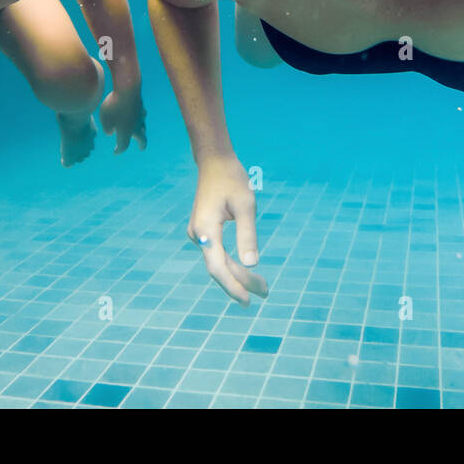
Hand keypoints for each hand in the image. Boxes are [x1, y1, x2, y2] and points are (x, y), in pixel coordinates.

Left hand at [98, 87, 145, 153]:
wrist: (127, 89)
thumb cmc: (113, 105)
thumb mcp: (105, 119)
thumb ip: (107, 128)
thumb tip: (111, 132)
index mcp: (126, 133)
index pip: (123, 146)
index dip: (119, 150)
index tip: (115, 151)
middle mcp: (136, 127)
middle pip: (142, 139)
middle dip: (141, 145)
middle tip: (141, 148)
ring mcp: (140, 117)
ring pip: (143, 127)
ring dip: (142, 131)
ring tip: (140, 132)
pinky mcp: (141, 107)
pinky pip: (142, 115)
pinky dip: (140, 118)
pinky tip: (138, 115)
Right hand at [188, 153, 267, 305]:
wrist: (214, 162)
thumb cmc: (232, 180)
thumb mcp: (245, 206)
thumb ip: (247, 235)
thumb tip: (252, 264)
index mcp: (206, 230)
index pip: (218, 268)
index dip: (233, 286)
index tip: (248, 301)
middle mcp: (198, 235)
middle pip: (219, 267)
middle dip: (241, 282)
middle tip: (266, 293)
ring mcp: (199, 233)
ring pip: (218, 262)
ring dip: (238, 275)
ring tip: (262, 287)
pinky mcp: (203, 231)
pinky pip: (217, 254)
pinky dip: (232, 263)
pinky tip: (246, 271)